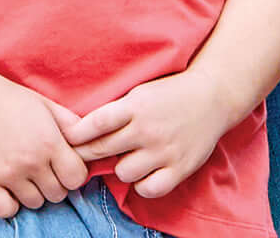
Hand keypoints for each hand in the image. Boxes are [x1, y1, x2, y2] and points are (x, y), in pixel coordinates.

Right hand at [0, 72, 87, 218]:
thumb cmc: (8, 97)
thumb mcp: (45, 104)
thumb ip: (71, 124)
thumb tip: (88, 143)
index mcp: (49, 142)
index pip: (76, 178)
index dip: (72, 173)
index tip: (61, 165)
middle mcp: (32, 161)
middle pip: (58, 194)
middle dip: (53, 182)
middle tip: (40, 167)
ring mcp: (8, 173)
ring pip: (35, 203)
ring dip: (31, 192)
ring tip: (21, 173)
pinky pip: (6, 210)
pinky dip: (9, 203)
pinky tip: (6, 187)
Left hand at [71, 71, 235, 201]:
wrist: (212, 97)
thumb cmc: (170, 93)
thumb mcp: (140, 92)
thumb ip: (116, 110)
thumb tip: (81, 128)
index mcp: (135, 106)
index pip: (97, 123)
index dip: (77, 133)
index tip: (67, 138)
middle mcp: (148, 129)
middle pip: (104, 149)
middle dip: (86, 154)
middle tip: (79, 156)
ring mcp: (164, 150)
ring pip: (124, 172)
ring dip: (121, 168)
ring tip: (127, 158)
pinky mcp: (180, 168)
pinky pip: (149, 188)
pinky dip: (142, 185)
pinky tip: (143, 174)